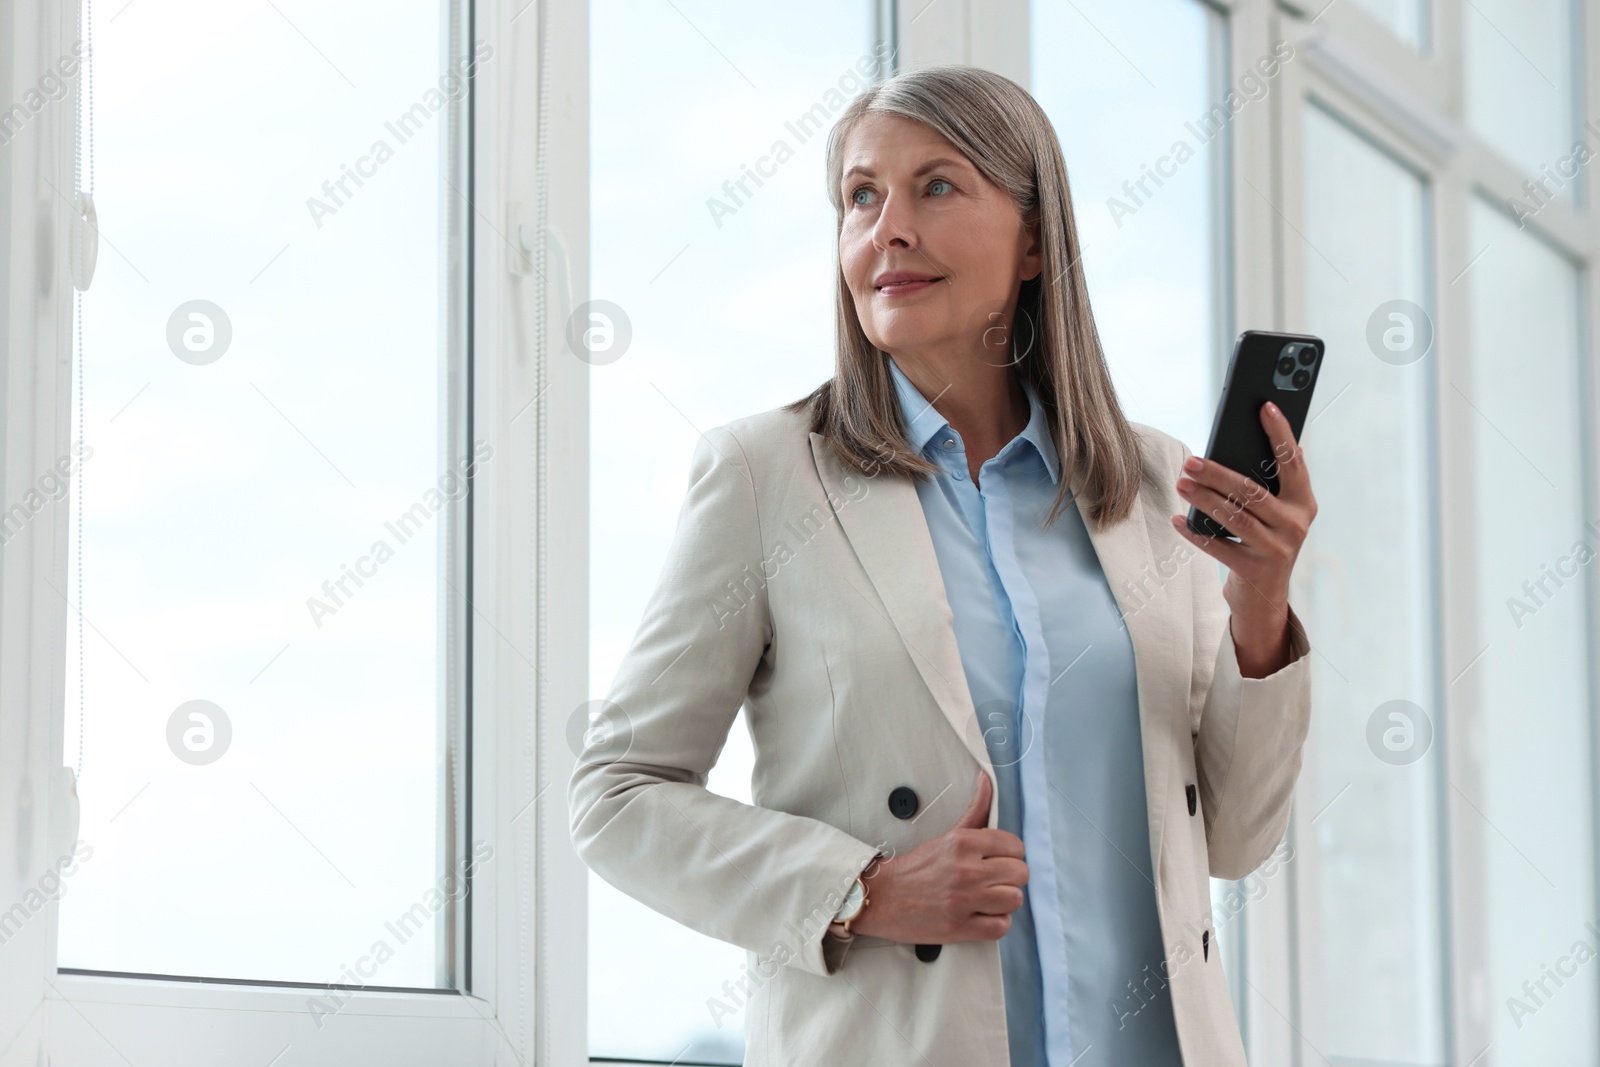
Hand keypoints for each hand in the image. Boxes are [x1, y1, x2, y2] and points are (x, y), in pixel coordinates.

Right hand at [850, 770, 1027, 943]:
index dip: (1011, 854)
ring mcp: (965, 901)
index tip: (999, 860)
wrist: (883, 897)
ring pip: (1015, 899)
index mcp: (964, 843)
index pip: (1015, 846)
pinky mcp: (961, 927)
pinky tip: (982, 914)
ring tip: (988, 898)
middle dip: (1010, 877)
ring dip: (1004, 901)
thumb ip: (975, 810)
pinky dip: (995, 922)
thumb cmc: (916, 868)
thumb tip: (986, 781)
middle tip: (994, 879)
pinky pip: (1001, 926)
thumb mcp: (947, 835)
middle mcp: (967, 870)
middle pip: (1020, 873)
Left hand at [1169, 401, 1316, 677]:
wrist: (1264, 597)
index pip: (1293, 461)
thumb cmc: (1263, 540)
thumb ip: (1264, 484)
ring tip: (1181, 483)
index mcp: (1304, 502)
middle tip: (1190, 460)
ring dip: (1203, 498)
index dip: (1280, 432)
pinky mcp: (1254, 569)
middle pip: (1252, 491)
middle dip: (1218, 473)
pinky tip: (1178, 520)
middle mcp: (1295, 524)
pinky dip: (1195, 533)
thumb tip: (1231, 446)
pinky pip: (1218, 546)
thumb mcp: (1273, 513)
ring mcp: (1277, 548)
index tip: (1264, 405)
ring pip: (1234, 516)